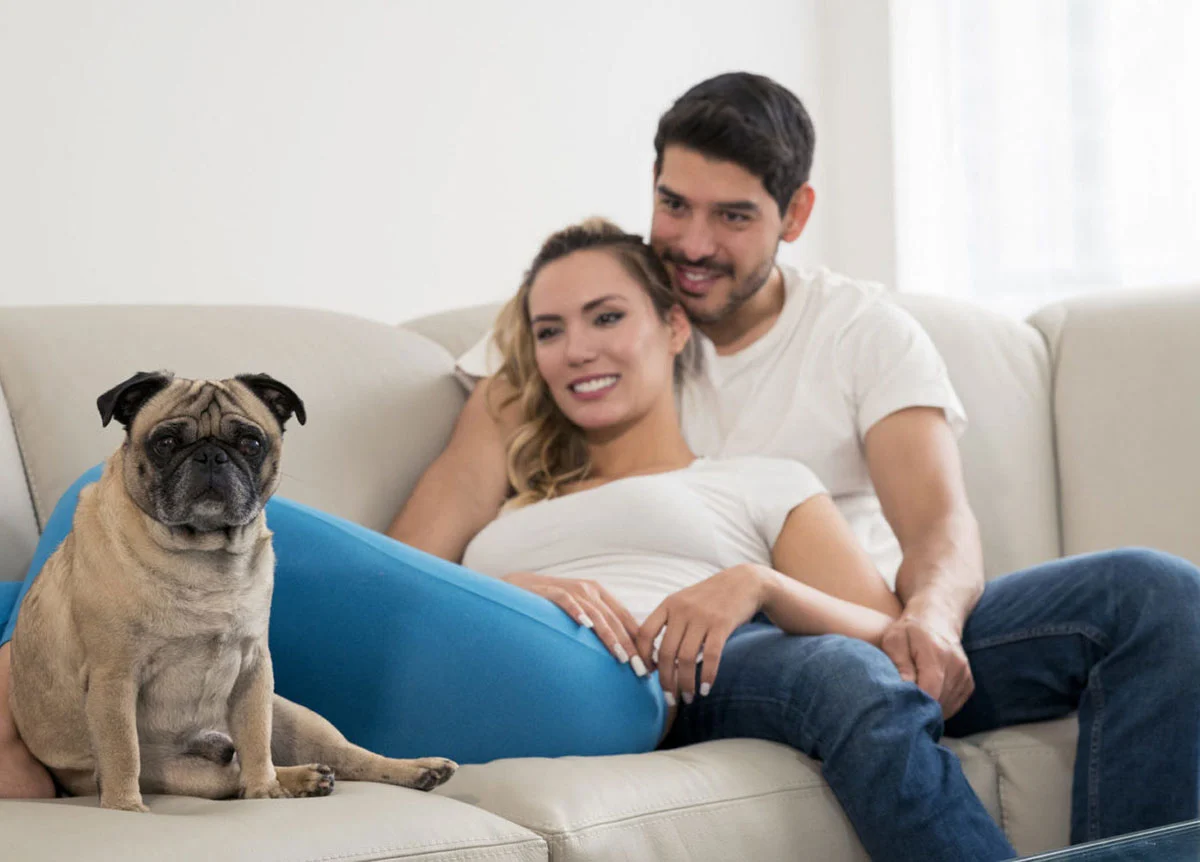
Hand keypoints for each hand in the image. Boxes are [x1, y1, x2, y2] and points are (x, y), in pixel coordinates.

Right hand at [502, 572, 647, 674]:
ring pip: (595, 612)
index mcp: (599, 594)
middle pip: (614, 619)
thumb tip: (621, 655)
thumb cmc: (550, 607)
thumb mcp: (578, 614)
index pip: (625, 618)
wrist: (516, 586)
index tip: (648, 664)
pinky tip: (585, 626)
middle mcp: (588, 589)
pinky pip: (566, 601)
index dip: (638, 640)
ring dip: (609, 635)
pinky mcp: (549, 591)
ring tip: (620, 655)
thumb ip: (597, 628)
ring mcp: (569, 588)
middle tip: (640, 669)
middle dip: (630, 645)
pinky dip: (576, 611)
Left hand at [636, 564, 766, 706]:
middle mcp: (682, 610)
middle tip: (670, 698)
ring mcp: (702, 617)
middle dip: (666, 680)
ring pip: (686, 658)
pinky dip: (707, 676)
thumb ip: (669, 623)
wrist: (744, 582)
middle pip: (666, 652)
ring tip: (688, 697)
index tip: (648, 675)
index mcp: (668, 604)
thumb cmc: (711, 598)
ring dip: (686, 683)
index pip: (645, 634)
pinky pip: (711, 656)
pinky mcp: (722, 624)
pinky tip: (706, 689)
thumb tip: (655, 659)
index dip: (643, 657)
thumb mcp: (684, 602)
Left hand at [880, 602, 973, 717]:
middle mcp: (955, 666)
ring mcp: (965, 675)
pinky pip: (954, 705)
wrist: (937, 618)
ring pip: (947, 706)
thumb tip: (904, 689)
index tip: (899, 708)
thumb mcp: (895, 640)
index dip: (914, 705)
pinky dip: (940, 707)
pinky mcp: (968, 683)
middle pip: (939, 702)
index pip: (930, 691)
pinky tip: (927, 698)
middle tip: (902, 708)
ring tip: (913, 702)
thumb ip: (900, 664)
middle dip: (920, 709)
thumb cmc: (909, 630)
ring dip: (930, 709)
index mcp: (936, 654)